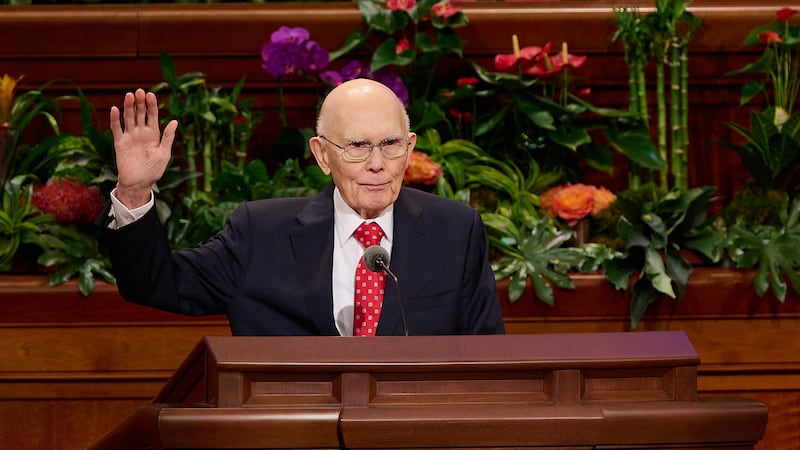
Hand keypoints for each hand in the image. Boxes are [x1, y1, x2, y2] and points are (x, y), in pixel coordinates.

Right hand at [110, 88, 177, 208]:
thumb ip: (168, 137)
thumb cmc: (154, 170)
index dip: (152, 105)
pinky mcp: (120, 143)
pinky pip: (116, 129)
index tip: (151, 95)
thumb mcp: (164, 153)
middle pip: (140, 114)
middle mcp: (141, 133)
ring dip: (129, 107)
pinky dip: (115, 119)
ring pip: (129, 118)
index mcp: (153, 134)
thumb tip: (175, 121)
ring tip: (129, 95)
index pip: (152, 116)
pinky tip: (115, 109)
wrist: (139, 184)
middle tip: (139, 91)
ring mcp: (130, 137)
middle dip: (140, 102)